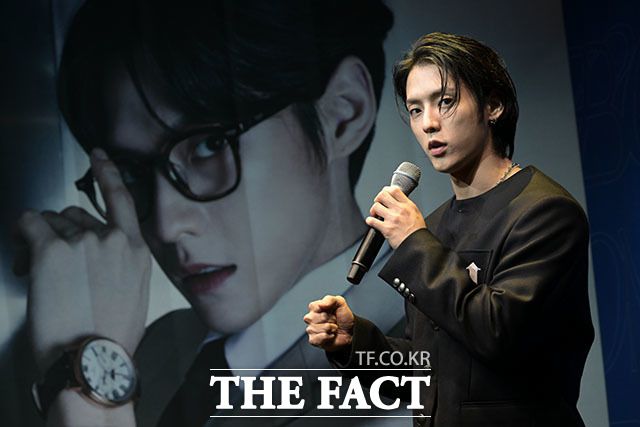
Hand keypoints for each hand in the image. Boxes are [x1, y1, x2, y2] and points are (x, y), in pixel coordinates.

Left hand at [15, 148, 150, 373]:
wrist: (92, 358)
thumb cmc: (112, 336)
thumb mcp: (135, 294)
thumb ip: (122, 263)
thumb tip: (102, 256)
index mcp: (135, 250)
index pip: (122, 199)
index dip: (108, 173)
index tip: (100, 157)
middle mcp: (111, 239)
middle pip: (76, 214)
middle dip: (61, 233)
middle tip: (51, 261)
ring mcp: (82, 241)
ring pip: (50, 221)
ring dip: (39, 241)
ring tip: (36, 271)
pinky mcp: (51, 249)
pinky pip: (29, 223)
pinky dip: (23, 237)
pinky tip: (26, 260)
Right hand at [304, 295, 353, 351]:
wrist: (351, 331)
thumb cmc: (344, 317)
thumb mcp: (340, 303)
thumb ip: (330, 299)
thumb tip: (320, 304)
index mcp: (315, 308)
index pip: (314, 306)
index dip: (327, 309)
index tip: (333, 310)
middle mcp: (311, 318)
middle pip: (315, 318)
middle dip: (329, 319)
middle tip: (334, 320)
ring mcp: (311, 329)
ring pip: (317, 328)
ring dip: (330, 329)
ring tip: (334, 328)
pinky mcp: (313, 340)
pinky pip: (316, 339)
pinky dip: (327, 337)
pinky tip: (331, 336)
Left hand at [366, 185, 425, 248]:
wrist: (417, 245)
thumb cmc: (417, 231)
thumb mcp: (415, 213)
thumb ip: (406, 205)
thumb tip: (396, 200)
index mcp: (407, 205)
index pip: (394, 190)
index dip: (386, 190)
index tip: (384, 193)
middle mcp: (399, 210)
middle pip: (382, 195)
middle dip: (378, 199)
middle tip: (378, 204)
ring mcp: (392, 219)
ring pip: (376, 206)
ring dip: (373, 210)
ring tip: (375, 214)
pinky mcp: (386, 229)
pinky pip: (372, 221)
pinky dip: (369, 221)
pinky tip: (372, 222)